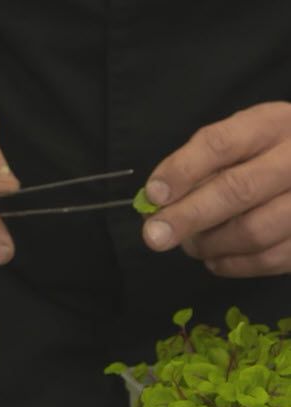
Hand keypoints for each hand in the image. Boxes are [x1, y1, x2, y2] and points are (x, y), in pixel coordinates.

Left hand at [141, 101, 290, 276]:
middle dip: (188, 216)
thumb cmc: (265, 155)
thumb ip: (199, 166)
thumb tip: (155, 202)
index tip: (153, 195)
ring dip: (210, 244)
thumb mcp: (239, 142)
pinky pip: (270, 259)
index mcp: (271, 125)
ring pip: (255, 231)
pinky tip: (216, 258)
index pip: (221, 143)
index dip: (182, 170)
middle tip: (154, 236)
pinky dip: (233, 265)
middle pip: (239, 189)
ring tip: (191, 245)